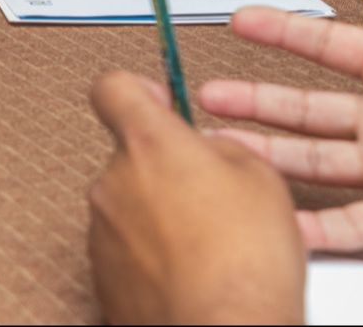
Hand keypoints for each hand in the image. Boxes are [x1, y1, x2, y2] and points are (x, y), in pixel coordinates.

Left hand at [88, 70, 305, 324]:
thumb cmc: (246, 263)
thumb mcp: (262, 178)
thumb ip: (222, 148)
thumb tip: (206, 152)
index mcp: (149, 143)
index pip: (113, 89)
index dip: (137, 92)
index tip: (159, 104)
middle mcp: (113, 180)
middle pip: (129, 156)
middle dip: (164, 170)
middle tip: (209, 198)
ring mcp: (101, 229)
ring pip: (128, 204)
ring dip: (159, 216)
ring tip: (206, 246)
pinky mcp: (100, 272)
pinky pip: (124, 247)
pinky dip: (150, 255)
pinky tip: (189, 273)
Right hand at [201, 0, 362, 256]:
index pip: (327, 46)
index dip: (282, 32)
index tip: (238, 17)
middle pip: (305, 107)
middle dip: (254, 99)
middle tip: (202, 94)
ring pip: (314, 160)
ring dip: (267, 154)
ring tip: (218, 146)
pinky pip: (352, 223)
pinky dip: (314, 229)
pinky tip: (277, 224)